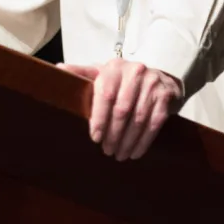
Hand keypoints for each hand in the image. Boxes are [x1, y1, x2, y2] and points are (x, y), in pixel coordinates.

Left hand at [57, 58, 182, 160]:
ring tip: (120, 155)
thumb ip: (81, 73)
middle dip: (113, 134)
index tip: (95, 138)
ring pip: (138, 119)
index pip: (105, 95)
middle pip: (122, 110)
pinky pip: (154, 123)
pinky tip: (136, 152)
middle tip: (107, 151)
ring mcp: (152, 83)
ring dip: (128, 141)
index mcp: (114, 68)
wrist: (160, 78)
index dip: (99, 118)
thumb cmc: (123, 80)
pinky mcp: (165, 96)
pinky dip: (144, 141)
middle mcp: (135, 72)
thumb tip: (57, 69)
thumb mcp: (102, 73)